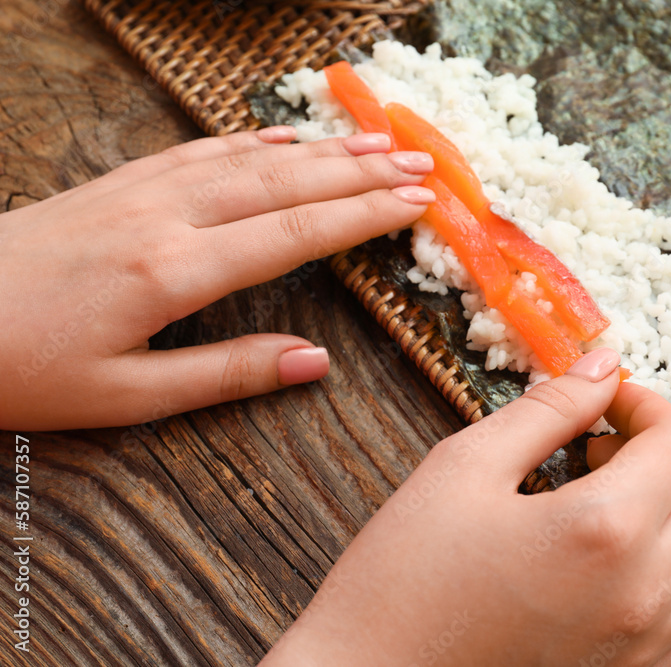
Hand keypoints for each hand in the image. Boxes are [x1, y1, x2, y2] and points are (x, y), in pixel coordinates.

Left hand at [0, 127, 434, 429]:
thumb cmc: (25, 369)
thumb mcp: (127, 396)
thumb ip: (227, 375)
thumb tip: (316, 362)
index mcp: (175, 271)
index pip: (295, 234)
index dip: (362, 217)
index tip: (415, 203)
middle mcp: (165, 216)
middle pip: (284, 184)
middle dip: (361, 173)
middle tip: (422, 165)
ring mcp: (138, 192)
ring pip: (248, 159)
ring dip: (319, 150)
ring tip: (375, 143)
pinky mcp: (115, 185)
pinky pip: (197, 150)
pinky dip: (249, 141)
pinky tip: (281, 138)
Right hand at [260, 348, 670, 666]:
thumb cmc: (403, 578)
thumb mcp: (464, 469)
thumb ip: (547, 411)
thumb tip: (601, 367)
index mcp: (605, 528)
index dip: (644, 405)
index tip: (605, 402)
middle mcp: (646, 594)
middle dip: (667, 456)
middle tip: (601, 453)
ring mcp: (650, 649)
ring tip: (622, 510)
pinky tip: (633, 572)